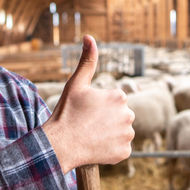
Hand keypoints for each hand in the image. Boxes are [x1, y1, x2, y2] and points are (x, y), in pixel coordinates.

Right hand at [42, 35, 134, 173]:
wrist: (60, 144)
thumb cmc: (67, 112)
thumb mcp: (76, 83)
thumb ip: (87, 60)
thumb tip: (89, 37)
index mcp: (119, 97)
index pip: (114, 101)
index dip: (99, 106)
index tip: (86, 111)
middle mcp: (128, 115)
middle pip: (119, 116)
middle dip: (107, 119)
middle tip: (88, 124)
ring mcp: (127, 135)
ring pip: (121, 132)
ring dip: (110, 134)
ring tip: (91, 135)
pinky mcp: (124, 152)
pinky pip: (120, 148)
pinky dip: (111, 149)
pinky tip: (96, 146)